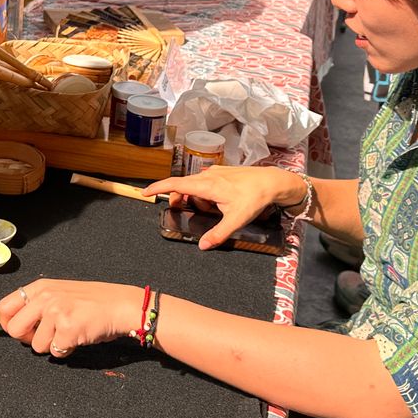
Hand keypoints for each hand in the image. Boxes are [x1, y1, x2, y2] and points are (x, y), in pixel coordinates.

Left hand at [0, 279, 143, 358]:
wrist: (121, 305)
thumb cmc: (93, 302)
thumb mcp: (61, 293)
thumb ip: (39, 305)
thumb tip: (16, 326)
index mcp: (40, 287)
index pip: (5, 307)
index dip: (8, 324)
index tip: (20, 331)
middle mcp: (45, 298)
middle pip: (14, 329)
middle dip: (27, 339)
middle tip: (45, 337)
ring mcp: (56, 313)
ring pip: (36, 345)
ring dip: (52, 345)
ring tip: (69, 332)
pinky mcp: (67, 329)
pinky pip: (56, 352)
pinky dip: (66, 350)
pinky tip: (79, 337)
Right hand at [147, 165, 303, 248]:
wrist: (272, 181)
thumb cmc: (254, 198)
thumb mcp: (236, 220)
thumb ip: (218, 234)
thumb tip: (202, 246)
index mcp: (207, 186)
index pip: (176, 184)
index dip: (158, 188)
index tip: (145, 192)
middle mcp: (208, 175)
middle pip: (183, 185)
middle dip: (178, 198)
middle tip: (178, 209)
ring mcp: (215, 171)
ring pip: (195, 184)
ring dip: (194, 196)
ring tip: (208, 209)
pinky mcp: (221, 171)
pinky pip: (205, 181)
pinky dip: (203, 191)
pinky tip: (217, 201)